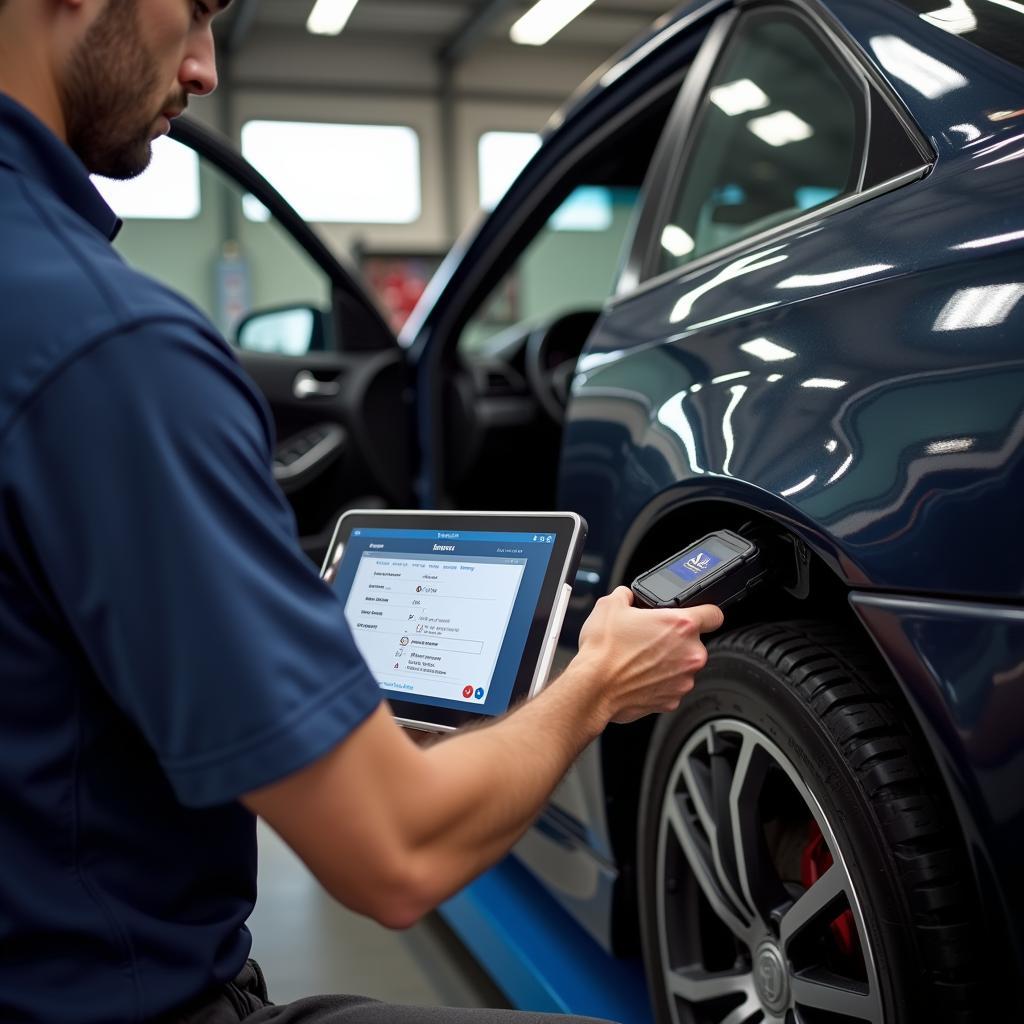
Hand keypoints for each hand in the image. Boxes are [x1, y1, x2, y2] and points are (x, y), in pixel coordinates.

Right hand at [573, 587, 723, 724]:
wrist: (592, 688)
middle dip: (675, 640)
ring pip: (683, 665)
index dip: (706, 612)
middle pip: (694, 642)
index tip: (699, 616)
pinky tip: (639, 676)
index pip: (714, 614)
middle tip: (649, 639)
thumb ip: (626, 595)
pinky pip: (672, 686)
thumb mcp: (610, 605)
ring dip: (668, 662)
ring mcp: (683, 679)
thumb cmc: (603, 651)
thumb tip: (627, 596)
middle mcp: (689, 653)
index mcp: (681, 625)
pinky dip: (659, 682)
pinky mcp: (673, 700)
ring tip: (640, 659)